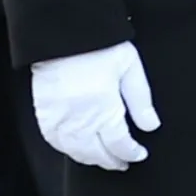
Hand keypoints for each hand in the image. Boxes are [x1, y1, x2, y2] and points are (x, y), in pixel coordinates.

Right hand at [31, 42, 160, 170]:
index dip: (131, 153)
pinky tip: (78, 148)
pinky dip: (69, 150)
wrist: (64, 33)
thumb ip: (141, 99)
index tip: (139, 154)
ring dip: (91, 159)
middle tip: (123, 162)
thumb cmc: (100, 45)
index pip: (119, 144)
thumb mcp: (129, 67)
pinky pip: (56, 143)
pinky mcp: (44, 115)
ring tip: (104, 158)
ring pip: (76, 153)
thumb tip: (151, 126)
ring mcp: (59, 120)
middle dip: (112, 161)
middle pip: (97, 154)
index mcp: (103, 108)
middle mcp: (79, 120)